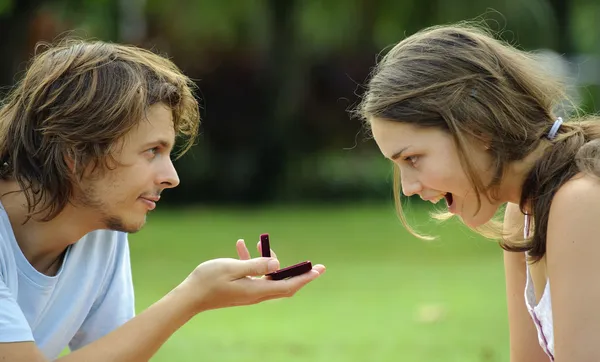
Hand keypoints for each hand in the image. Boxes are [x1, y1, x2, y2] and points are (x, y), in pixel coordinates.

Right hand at [179, 239, 324, 313]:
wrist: (189, 297)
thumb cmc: (208, 280)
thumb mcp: (232, 268)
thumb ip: (256, 265)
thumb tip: (277, 264)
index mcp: (257, 290)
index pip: (288, 285)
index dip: (305, 277)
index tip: (319, 270)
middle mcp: (256, 294)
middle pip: (283, 283)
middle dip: (296, 271)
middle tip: (310, 262)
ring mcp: (249, 293)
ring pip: (268, 277)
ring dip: (268, 260)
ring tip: (259, 243)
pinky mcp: (241, 289)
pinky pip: (254, 275)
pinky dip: (252, 262)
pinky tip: (240, 246)